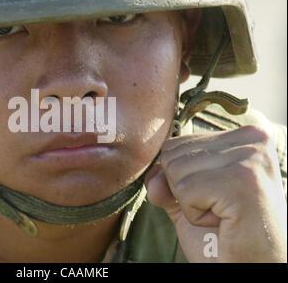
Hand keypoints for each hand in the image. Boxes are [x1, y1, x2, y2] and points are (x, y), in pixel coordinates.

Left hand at [145, 125, 286, 261]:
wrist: (250, 269)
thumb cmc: (224, 236)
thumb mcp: (188, 200)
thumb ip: (166, 180)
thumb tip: (152, 178)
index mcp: (245, 136)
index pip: (177, 143)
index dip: (183, 180)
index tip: (217, 198)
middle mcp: (253, 139)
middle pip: (173, 154)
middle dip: (185, 190)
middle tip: (220, 210)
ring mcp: (251, 158)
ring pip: (176, 171)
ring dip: (191, 204)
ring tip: (224, 216)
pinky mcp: (243, 182)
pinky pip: (185, 191)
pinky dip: (195, 216)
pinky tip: (224, 223)